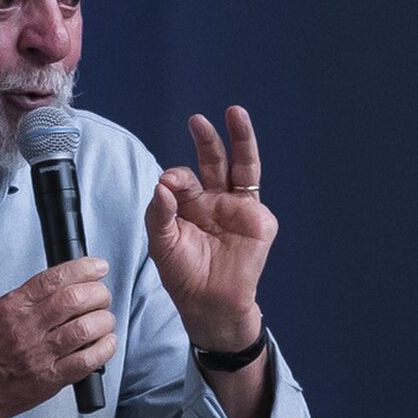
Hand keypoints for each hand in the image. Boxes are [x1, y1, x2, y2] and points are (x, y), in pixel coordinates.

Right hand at [0, 257, 115, 417]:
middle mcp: (27, 327)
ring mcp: (39, 353)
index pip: (54, 278)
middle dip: (98, 293)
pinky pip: (86, 361)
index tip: (98, 268)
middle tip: (103, 296)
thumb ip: (29, 299)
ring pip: (84, 328)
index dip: (82, 269)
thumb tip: (65, 284)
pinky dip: (104, 348)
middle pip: (74, 300)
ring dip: (103, 320)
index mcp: (13, 306)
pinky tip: (106, 342)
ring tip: (105, 320)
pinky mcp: (50, 378)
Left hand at [145, 105, 275, 351]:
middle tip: (197, 120)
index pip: (182, 179)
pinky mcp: (259, 221)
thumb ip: (159, 213)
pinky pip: (250, 196)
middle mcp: (215, 200)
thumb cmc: (182, 274)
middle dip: (207, 139)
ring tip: (235, 113)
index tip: (167, 184)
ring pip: (242, 167)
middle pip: (213, 161)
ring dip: (241, 140)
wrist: (208, 304)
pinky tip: (222, 193)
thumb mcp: (161, 242)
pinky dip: (239, 187)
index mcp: (189, 203)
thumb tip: (162, 185)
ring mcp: (239, 208)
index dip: (175, 178)